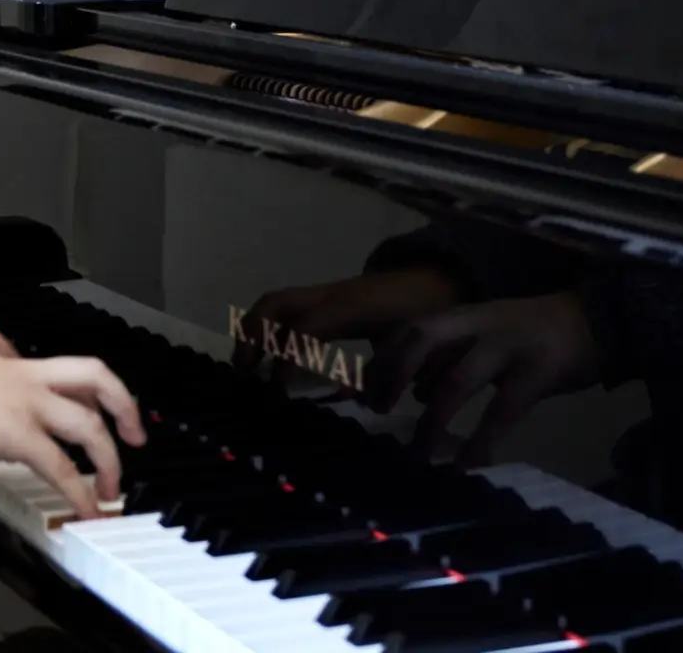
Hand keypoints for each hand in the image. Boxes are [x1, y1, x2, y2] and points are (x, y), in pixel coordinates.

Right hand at [0, 351, 145, 519]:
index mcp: (7, 363)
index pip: (64, 369)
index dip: (89, 392)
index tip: (98, 411)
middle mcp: (23, 377)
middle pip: (94, 374)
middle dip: (123, 404)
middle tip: (135, 433)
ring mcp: (24, 404)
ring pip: (88, 425)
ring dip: (109, 460)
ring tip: (114, 489)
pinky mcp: (16, 435)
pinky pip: (62, 469)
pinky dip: (81, 494)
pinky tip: (87, 512)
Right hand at [236, 268, 462, 405]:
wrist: (437, 279)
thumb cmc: (427, 313)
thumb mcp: (412, 346)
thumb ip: (385, 374)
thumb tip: (358, 402)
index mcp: (350, 307)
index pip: (304, 329)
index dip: (286, 360)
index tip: (278, 393)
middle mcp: (330, 294)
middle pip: (276, 304)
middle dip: (253, 336)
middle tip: (245, 373)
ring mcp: (326, 292)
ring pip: (276, 302)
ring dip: (255, 330)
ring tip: (247, 366)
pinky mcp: (327, 298)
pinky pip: (288, 307)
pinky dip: (270, 327)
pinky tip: (270, 356)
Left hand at [375, 292, 602, 466]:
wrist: (598, 319)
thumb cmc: (535, 331)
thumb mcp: (487, 333)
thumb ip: (452, 355)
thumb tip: (416, 393)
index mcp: (463, 315)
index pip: (409, 329)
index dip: (382, 359)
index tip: (364, 392)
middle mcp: (478, 324)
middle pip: (421, 339)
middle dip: (392, 374)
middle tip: (378, 410)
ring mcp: (508, 346)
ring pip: (457, 380)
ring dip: (433, 419)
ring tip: (420, 452)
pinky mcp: (538, 372)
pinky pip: (502, 411)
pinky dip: (482, 440)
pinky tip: (470, 463)